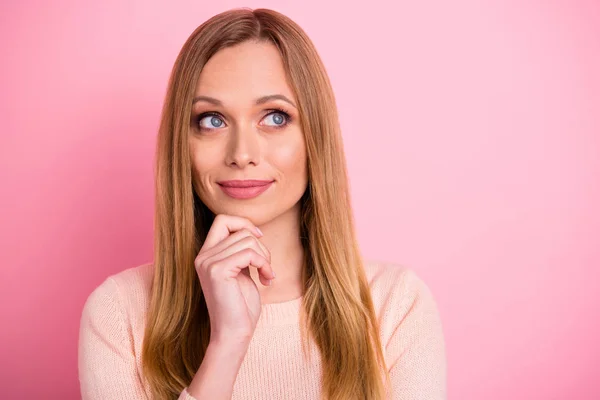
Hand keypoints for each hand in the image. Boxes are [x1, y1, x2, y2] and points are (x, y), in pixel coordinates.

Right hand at [194, 214, 274, 344]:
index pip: (222, 220)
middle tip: (267, 267)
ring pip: (247, 240)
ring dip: (265, 257)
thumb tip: (252, 230)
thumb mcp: (241, 271)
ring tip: (267, 275)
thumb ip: (240, 251)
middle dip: (261, 246)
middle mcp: (203, 256)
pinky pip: (249, 253)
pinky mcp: (217, 270)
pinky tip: (266, 280)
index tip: (259, 239)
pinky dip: (264, 264)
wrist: (234, 333)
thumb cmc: (241, 306)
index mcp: (206, 254)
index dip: (244, 223)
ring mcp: (208, 262)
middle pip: (240, 230)